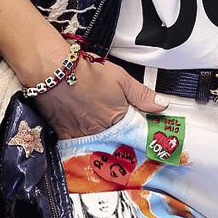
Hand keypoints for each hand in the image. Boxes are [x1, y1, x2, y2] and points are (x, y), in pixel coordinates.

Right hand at [32, 57, 169, 140]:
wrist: (54, 72)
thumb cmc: (88, 72)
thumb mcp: (121, 78)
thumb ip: (142, 94)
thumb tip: (163, 105)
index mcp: (118, 119)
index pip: (135, 135)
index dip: (142, 138)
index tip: (150, 144)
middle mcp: (101, 132)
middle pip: (117, 143)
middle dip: (123, 143)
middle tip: (128, 142)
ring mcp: (82, 135)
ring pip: (98, 146)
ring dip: (104, 144)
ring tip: (106, 138)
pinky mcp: (64, 135)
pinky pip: (78, 145)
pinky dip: (84, 142)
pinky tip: (86, 135)